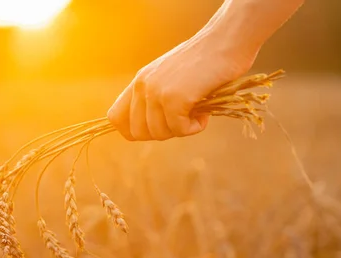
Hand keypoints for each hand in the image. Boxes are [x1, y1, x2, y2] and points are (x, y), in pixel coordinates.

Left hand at [107, 31, 257, 140]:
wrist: (226, 41)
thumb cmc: (205, 62)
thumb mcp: (170, 78)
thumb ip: (155, 98)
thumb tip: (150, 130)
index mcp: (138, 81)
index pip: (115, 118)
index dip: (133, 131)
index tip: (157, 127)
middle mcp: (142, 86)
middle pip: (137, 132)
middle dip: (161, 134)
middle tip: (181, 121)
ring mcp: (156, 92)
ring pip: (158, 133)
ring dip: (181, 130)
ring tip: (196, 114)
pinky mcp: (174, 98)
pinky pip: (179, 129)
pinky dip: (194, 128)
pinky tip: (204, 115)